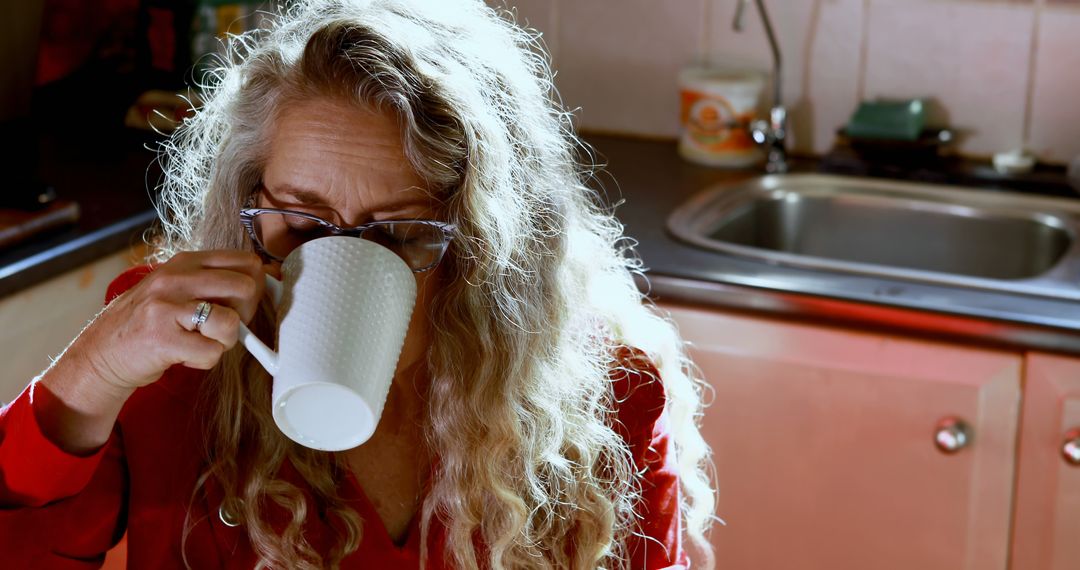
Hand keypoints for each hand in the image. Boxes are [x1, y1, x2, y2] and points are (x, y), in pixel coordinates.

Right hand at [71, 250, 266, 391]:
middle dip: (244, 315)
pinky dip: (204, 360)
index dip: (255, 288)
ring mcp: (167, 306)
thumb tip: (267, 278)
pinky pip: (212, 352)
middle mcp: (176, 278)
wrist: (101, 352)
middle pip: (247, 288)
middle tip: (220, 327)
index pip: (247, 262)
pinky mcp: (162, 338)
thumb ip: (215, 282)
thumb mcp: (179, 289)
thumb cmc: (150, 322)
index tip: (240, 305)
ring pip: (231, 322)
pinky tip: (182, 354)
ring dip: (223, 341)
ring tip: (198, 341)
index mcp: (186, 261)